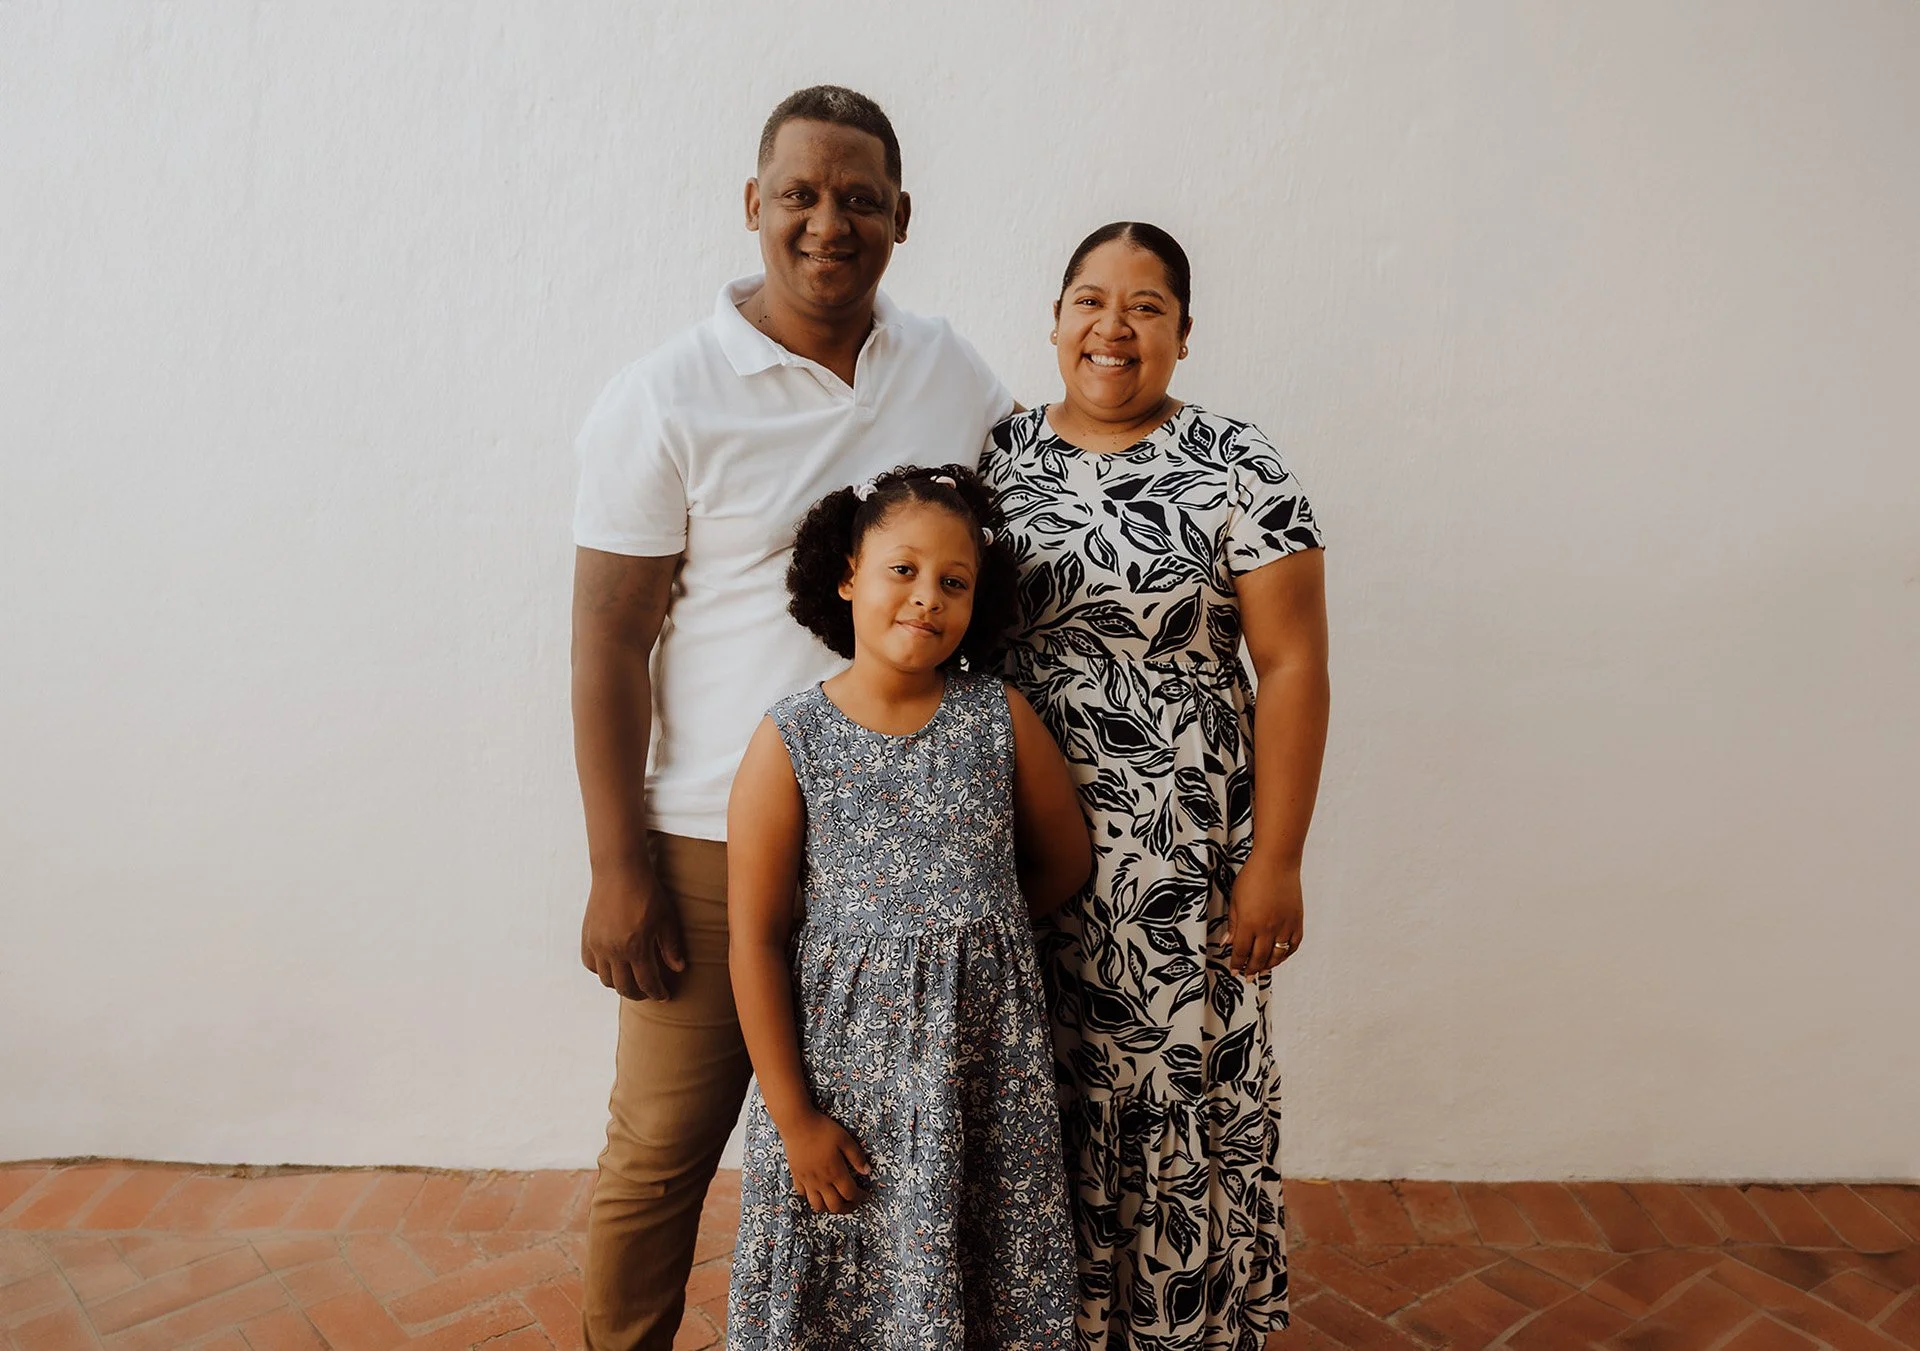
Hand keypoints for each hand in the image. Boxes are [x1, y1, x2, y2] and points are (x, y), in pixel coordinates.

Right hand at [580, 866, 685, 1000]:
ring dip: (620, 984)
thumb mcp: (666, 918)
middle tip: (648, 992)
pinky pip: (590, 964)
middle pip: (624, 987)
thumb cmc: (647, 892)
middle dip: (639, 994)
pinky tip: (612, 966)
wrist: (619, 871)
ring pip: (606, 979)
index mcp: (636, 947)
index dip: (657, 993)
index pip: (647, 982)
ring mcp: (598, 945)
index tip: (664, 996)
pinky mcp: (587, 937)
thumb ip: (671, 946)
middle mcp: (614, 951)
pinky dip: (601, 970)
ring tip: (631, 980)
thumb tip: (678, 969)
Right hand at [780, 1111, 871, 1213]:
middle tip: (853, 1202)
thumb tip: (867, 1171)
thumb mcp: (845, 1139)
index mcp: (835, 1173)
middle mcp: (821, 1181)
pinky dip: (811, 1197)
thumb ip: (857, 1157)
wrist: (797, 1124)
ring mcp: (807, 1180)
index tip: (865, 1195)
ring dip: (828, 1208)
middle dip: (847, 1208)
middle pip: (835, 1206)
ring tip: (836, 1202)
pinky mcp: (796, 1176)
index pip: (850, 1194)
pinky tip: (816, 1191)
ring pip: (817, 1205)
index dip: (860, 1198)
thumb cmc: (823, 1129)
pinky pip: (802, 1194)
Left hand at [1226, 849, 1304, 976]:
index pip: (1241, 952)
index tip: (1234, 971)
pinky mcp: (1297, 922)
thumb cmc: (1253, 877)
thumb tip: (1228, 943)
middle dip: (1251, 970)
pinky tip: (1279, 958)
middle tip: (1246, 976)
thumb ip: (1233, 924)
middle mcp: (1268, 928)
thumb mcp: (1235, 900)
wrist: (1277, 862)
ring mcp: (1285, 926)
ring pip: (1277, 956)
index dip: (1237, 964)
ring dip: (1268, 966)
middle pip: (1259, 958)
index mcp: (1249, 923)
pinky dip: (1286, 955)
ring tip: (1261, 970)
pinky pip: (1293, 946)